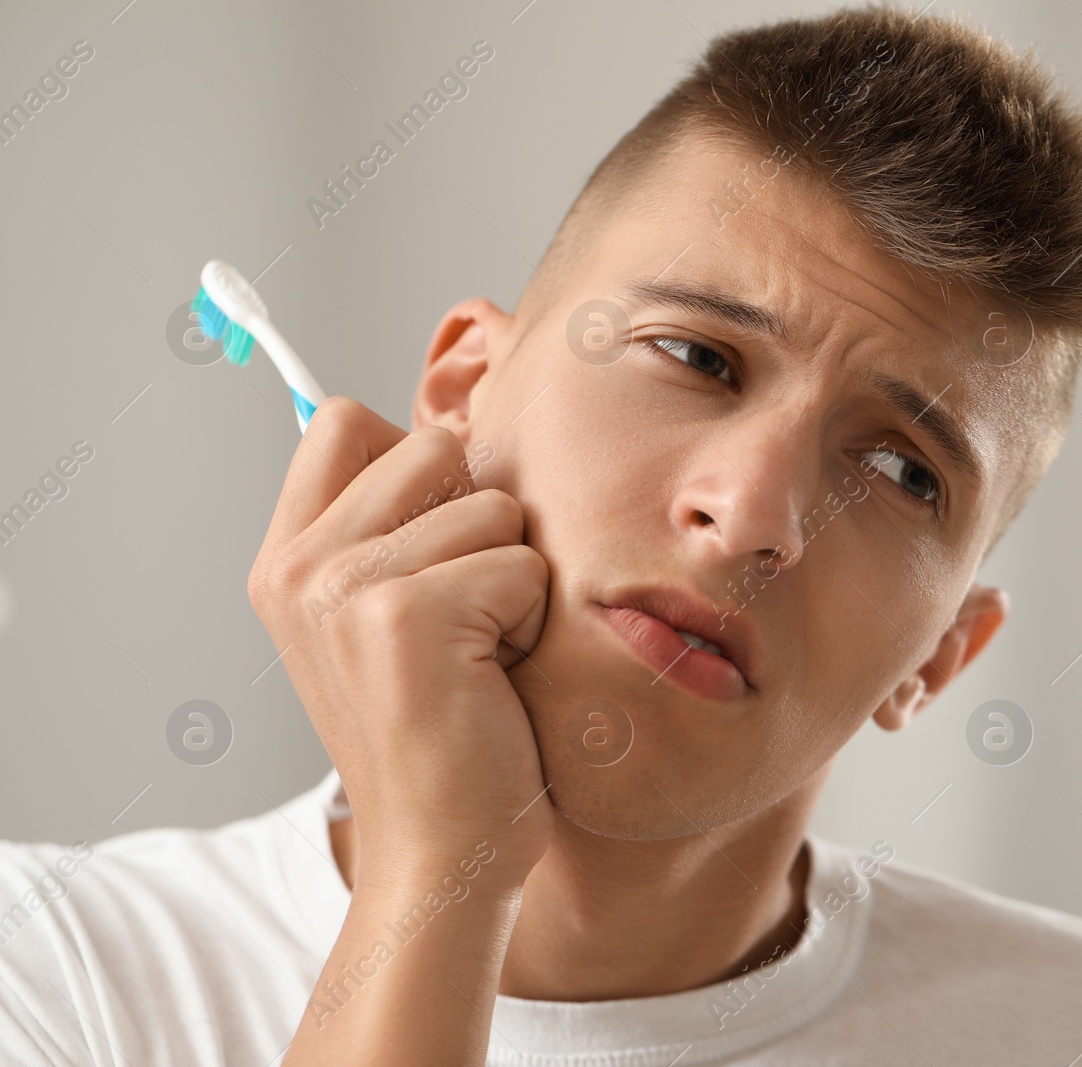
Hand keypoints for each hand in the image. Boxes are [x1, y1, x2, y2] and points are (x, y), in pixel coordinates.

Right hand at [247, 397, 551, 886]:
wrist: (441, 855)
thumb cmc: (440, 736)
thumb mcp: (385, 622)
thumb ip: (391, 527)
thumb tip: (450, 429)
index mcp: (285, 562)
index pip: (344, 421)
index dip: (421, 459)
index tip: (440, 539)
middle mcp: (299, 567)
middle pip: (432, 445)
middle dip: (480, 520)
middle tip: (466, 612)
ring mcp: (345, 587)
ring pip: (492, 506)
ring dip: (512, 579)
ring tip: (478, 655)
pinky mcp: (409, 615)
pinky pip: (522, 565)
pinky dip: (529, 622)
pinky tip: (493, 681)